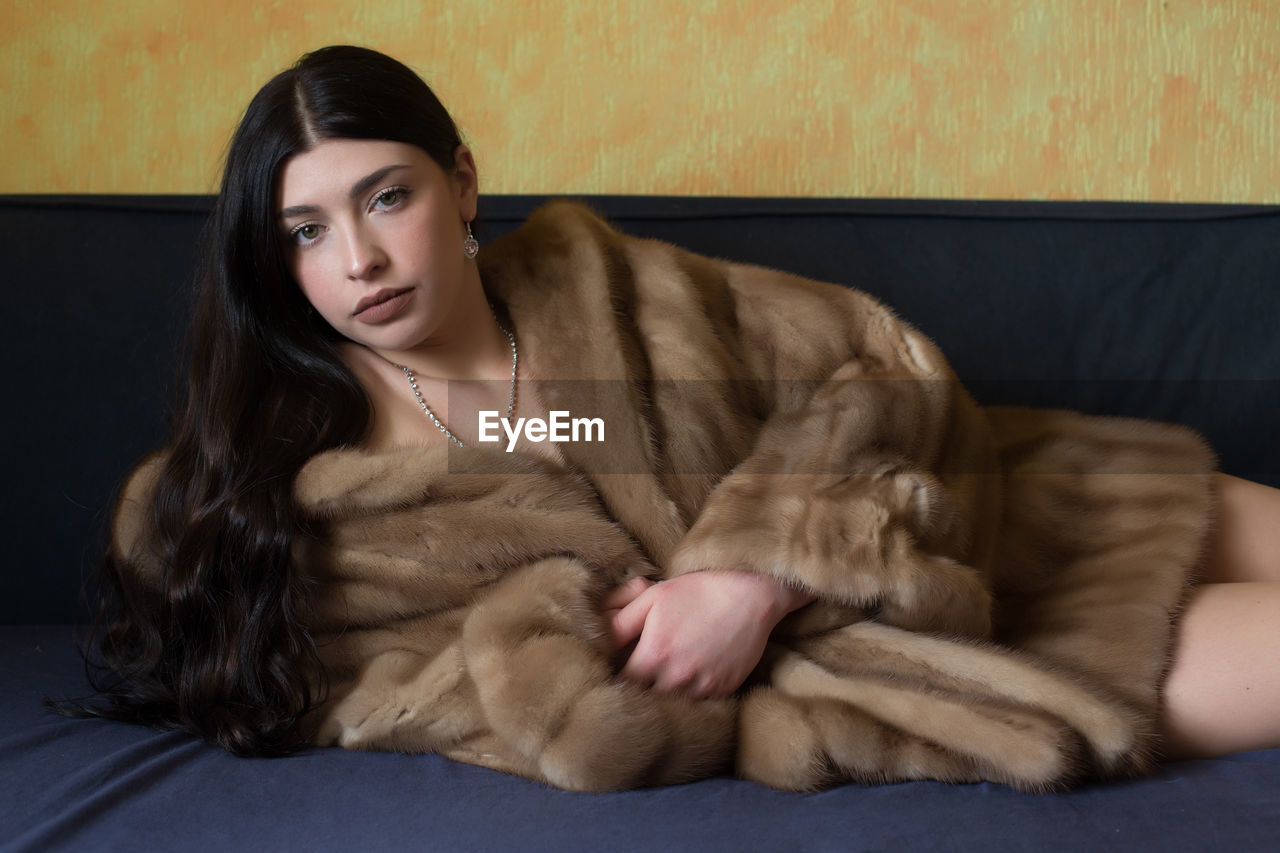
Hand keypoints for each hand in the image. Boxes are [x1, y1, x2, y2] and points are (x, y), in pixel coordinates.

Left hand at [604, 571, 810, 698]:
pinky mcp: (722, 691)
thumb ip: (620, 623)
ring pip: (672, 704)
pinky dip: (691, 694)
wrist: (750, 595)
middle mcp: (677, 677)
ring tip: (668, 673)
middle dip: (640, 689)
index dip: (618, 678)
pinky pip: (698, 704)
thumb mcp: (653, 597)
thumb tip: (599, 643)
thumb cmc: (697, 591)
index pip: (622, 684)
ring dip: (665, 694)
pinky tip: (692, 673)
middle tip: (642, 673)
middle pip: (645, 698)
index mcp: (654, 655)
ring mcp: (702, 687)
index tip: (619, 670)